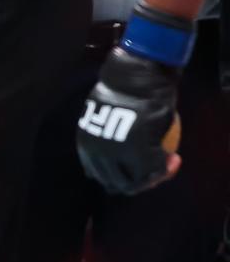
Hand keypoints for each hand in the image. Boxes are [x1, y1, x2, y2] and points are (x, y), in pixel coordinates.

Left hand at [77, 46, 181, 195]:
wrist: (136, 78)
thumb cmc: (125, 90)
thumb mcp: (110, 113)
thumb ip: (110, 134)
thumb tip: (117, 152)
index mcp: (86, 147)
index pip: (101, 174)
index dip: (120, 176)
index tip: (136, 169)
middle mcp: (98, 156)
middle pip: (118, 183)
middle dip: (138, 183)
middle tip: (154, 172)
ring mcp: (118, 156)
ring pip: (137, 181)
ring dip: (155, 178)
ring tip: (168, 165)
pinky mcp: (140, 154)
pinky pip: (155, 169)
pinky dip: (167, 167)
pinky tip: (176, 159)